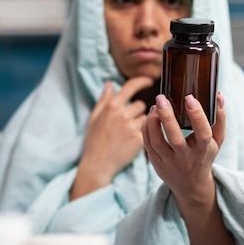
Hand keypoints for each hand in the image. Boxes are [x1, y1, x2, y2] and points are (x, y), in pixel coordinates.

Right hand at [70, 77, 151, 198]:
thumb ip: (104, 99)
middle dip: (137, 112)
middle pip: (141, 105)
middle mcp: (122, 114)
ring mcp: (131, 126)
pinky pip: (148, 130)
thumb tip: (110, 83)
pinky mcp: (139, 138)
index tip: (149, 80)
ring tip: (128, 135)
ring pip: (146, 118)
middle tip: (126, 125)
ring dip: (141, 124)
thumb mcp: (94, 117)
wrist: (98, 164)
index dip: (142, 81)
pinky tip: (132, 141)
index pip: (131, 86)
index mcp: (111, 106)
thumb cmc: (95, 140)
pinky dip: (143, 135)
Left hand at [142, 92, 225, 211]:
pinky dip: (146, 128)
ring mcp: (169, 162)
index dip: (197, 115)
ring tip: (155, 106)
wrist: (190, 185)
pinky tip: (150, 116)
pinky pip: (147, 144)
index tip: (190, 97)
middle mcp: (186, 157)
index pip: (202, 133)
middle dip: (167, 116)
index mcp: (203, 150)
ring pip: (157, 142)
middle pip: (175, 138)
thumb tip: (218, 95)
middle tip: (162, 98)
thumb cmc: (204, 156)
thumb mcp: (217, 140)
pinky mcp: (156, 162)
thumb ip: (220, 118)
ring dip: (152, 122)